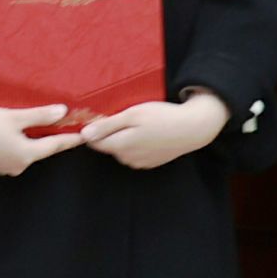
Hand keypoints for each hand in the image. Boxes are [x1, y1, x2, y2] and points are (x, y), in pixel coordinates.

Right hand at [0, 97, 80, 178]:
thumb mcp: (14, 116)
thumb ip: (41, 116)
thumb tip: (63, 112)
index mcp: (25, 154)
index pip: (54, 146)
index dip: (70, 139)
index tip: (84, 135)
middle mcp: (18, 165)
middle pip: (40, 148)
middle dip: (49, 135)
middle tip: (61, 121)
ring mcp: (5, 167)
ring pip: (26, 149)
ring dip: (30, 136)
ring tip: (32, 120)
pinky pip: (13, 151)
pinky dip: (17, 140)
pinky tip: (11, 128)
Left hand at [80, 93, 230, 170]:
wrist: (192, 128)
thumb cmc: (162, 117)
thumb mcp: (132, 114)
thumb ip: (107, 126)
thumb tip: (84, 135)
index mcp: (121, 146)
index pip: (95, 142)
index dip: (94, 129)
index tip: (100, 117)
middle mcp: (128, 159)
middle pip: (108, 146)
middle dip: (110, 133)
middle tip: (124, 116)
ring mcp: (140, 163)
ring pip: (121, 150)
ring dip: (124, 138)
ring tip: (138, 124)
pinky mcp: (150, 163)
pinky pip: (135, 154)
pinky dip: (136, 144)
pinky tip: (147, 133)